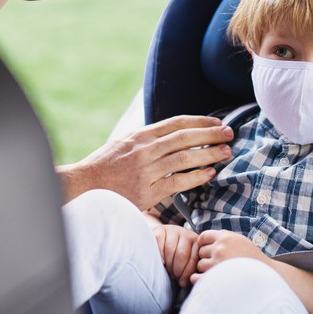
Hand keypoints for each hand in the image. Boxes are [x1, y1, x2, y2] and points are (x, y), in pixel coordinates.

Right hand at [59, 115, 233, 208]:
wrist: (83, 188)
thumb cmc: (104, 166)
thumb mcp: (124, 143)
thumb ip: (147, 138)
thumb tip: (171, 133)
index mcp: (140, 135)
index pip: (176, 123)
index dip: (200, 122)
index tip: (217, 123)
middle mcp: (144, 149)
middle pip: (184, 137)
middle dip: (210, 134)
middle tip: (229, 134)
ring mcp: (146, 170)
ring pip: (184, 158)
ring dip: (208, 154)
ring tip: (225, 152)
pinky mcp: (146, 191)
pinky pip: (177, 182)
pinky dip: (195, 177)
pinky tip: (210, 173)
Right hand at [153, 224, 200, 286]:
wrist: (162, 243)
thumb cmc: (177, 258)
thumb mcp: (188, 261)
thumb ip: (192, 268)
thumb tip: (194, 280)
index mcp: (197, 242)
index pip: (194, 258)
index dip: (187, 273)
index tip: (182, 283)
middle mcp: (186, 233)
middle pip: (182, 254)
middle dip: (177, 270)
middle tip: (174, 278)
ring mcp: (173, 230)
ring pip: (170, 249)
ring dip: (168, 264)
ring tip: (167, 272)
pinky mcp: (160, 230)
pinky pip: (159, 241)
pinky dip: (159, 253)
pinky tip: (161, 262)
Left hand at [191, 230, 266, 282]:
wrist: (265, 275)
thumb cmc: (252, 258)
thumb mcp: (240, 240)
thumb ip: (223, 237)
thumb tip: (205, 238)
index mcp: (225, 237)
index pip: (203, 237)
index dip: (203, 244)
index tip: (207, 250)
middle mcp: (219, 249)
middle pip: (200, 251)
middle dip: (206, 257)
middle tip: (217, 263)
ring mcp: (217, 264)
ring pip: (200, 265)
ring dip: (206, 269)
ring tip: (219, 272)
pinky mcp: (215, 278)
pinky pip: (197, 277)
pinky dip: (198, 279)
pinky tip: (206, 280)